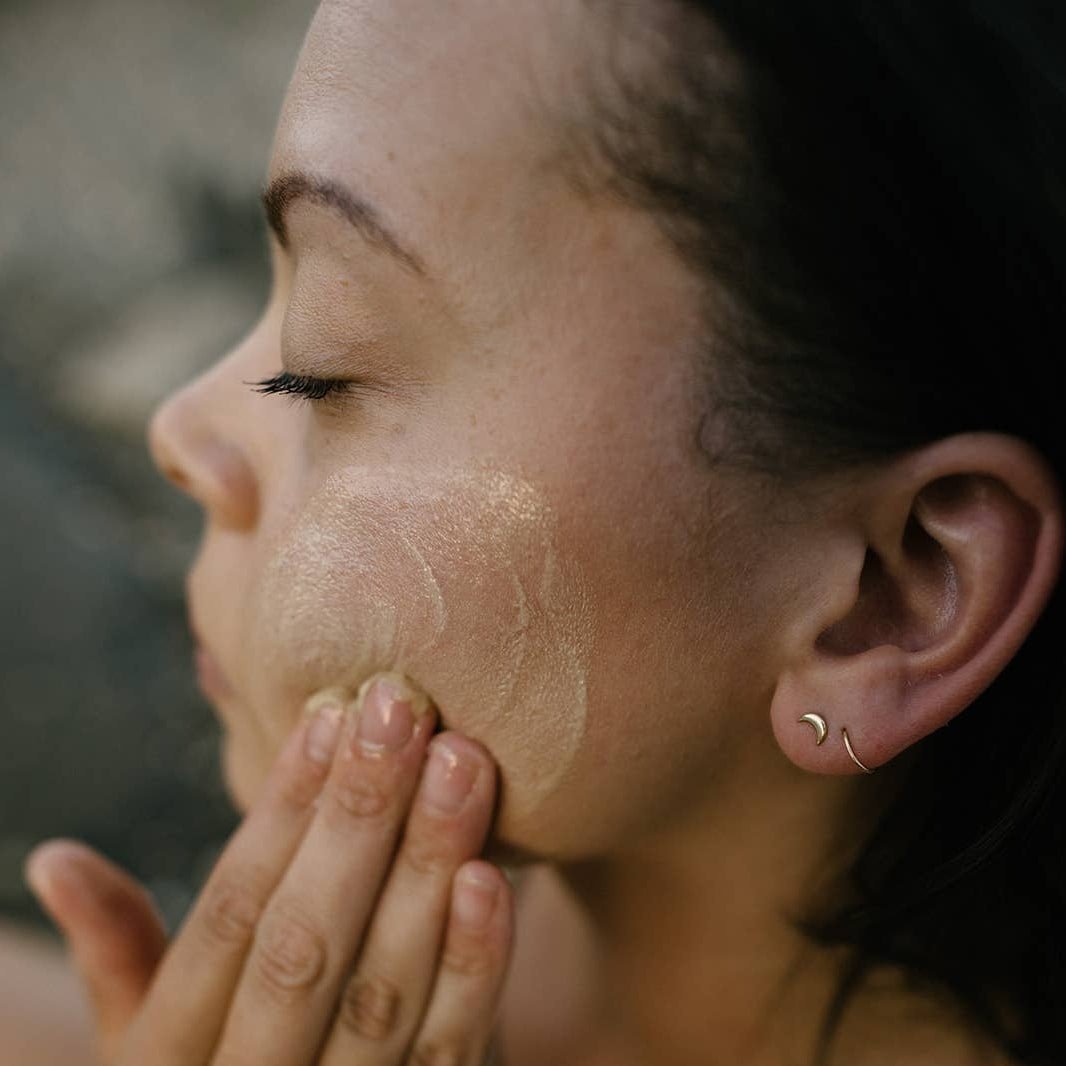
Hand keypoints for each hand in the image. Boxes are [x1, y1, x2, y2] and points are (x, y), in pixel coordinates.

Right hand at [25, 671, 514, 1064]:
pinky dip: (472, 968)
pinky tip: (491, 876)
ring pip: (380, 992)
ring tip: (459, 762)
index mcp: (170, 1053)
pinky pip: (448, 1055)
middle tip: (400, 707)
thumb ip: (118, 953)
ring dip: (423, 868)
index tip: (328, 717)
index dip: (280, 813)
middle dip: (356, 818)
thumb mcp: (150, 1038)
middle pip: (302, 943)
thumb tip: (52, 860)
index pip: (230, 916)